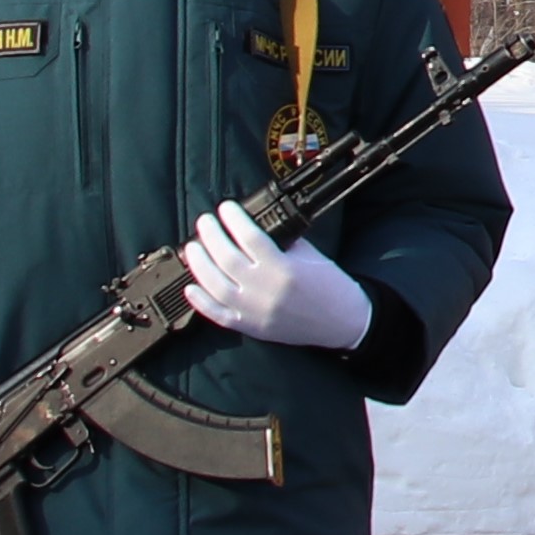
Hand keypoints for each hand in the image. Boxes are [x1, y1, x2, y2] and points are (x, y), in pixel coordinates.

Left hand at [184, 202, 373, 351]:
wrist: (343, 323)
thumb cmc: (331, 287)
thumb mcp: (312, 256)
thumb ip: (284, 243)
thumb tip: (258, 228)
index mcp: (284, 268)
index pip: (250, 237)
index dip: (233, 219)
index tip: (226, 208)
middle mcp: (266, 290)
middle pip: (226, 258)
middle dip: (210, 236)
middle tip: (205, 222)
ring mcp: (255, 310)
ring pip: (215, 285)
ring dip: (200, 264)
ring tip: (194, 247)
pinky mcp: (251, 327)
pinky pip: (219, 315)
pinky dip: (201, 302)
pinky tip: (191, 287)